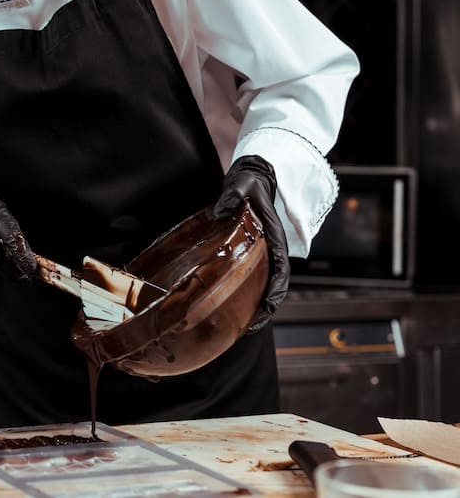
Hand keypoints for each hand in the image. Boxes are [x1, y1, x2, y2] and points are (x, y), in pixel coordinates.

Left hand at [212, 155, 288, 332]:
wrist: (256, 174)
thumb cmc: (251, 180)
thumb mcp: (241, 184)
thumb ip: (233, 195)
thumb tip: (222, 209)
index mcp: (274, 238)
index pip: (280, 272)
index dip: (274, 294)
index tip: (265, 311)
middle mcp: (270, 249)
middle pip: (272, 285)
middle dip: (262, 309)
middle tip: (245, 329)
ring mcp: (261, 251)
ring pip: (262, 283)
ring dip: (252, 304)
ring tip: (234, 325)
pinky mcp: (251, 249)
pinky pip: (250, 275)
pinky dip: (243, 291)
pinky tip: (227, 302)